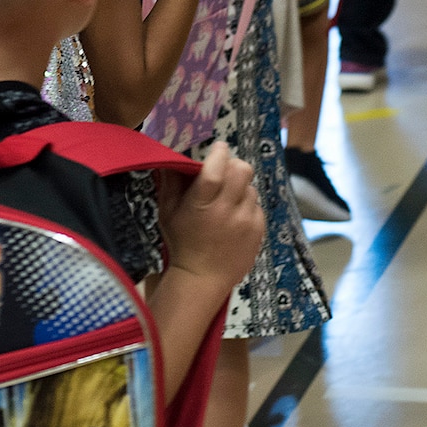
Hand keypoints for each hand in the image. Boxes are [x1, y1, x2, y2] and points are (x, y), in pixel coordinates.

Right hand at [157, 140, 263, 291]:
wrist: (202, 278)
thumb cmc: (182, 242)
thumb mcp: (168, 212)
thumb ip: (170, 184)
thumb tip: (173, 158)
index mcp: (201, 204)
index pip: (215, 169)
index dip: (219, 153)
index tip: (219, 148)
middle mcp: (226, 210)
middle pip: (242, 170)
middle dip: (234, 165)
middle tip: (226, 171)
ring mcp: (246, 221)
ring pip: (250, 187)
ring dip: (240, 188)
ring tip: (228, 201)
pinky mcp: (258, 231)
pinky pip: (257, 206)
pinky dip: (247, 206)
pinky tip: (235, 218)